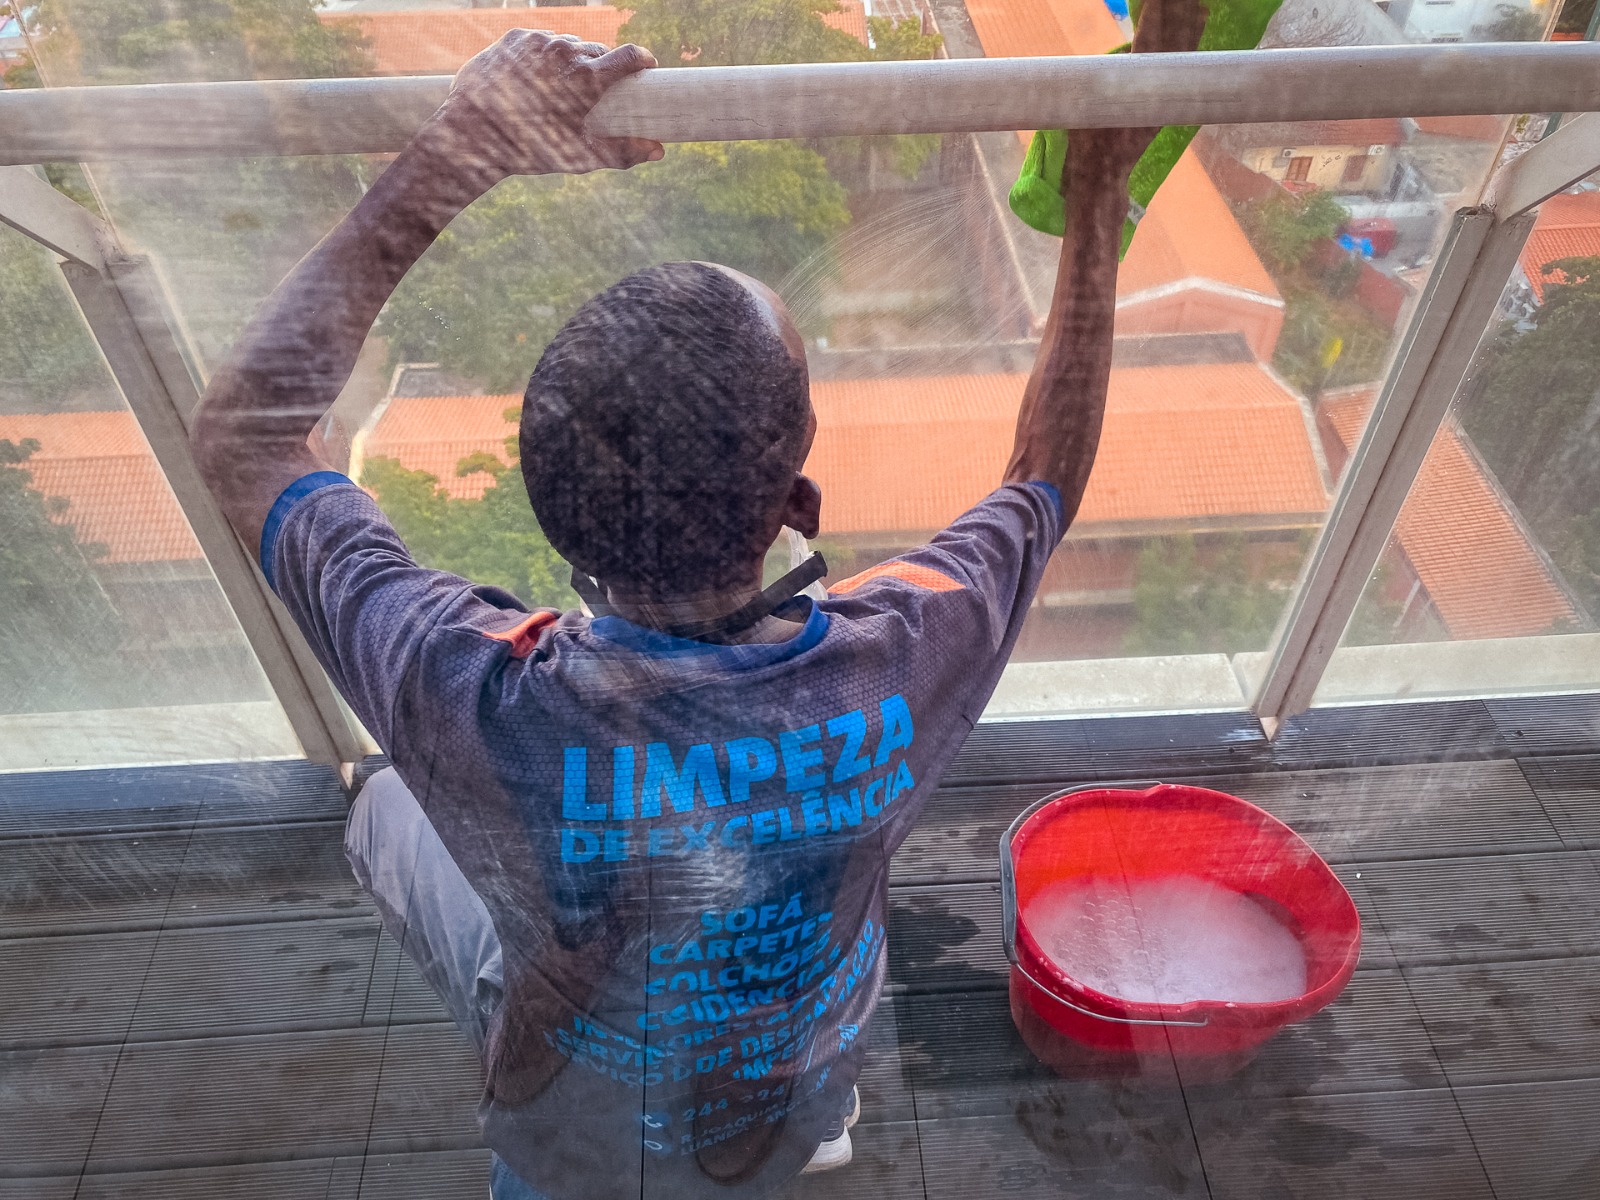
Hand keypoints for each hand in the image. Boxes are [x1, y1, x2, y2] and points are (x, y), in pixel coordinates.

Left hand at [426, 31, 662, 180]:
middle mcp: (565, 52)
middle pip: (597, 50)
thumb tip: (659, 150)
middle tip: (596, 89)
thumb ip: (623, 153)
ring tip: (562, 86)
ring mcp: (538, 42)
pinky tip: (536, 78)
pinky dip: (543, 56)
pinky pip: (539, 42)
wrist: (472, 134)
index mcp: (587, 79)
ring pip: (567, 44)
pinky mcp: (514, 39)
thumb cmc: (530, 149)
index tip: (646, 67)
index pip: (629, 55)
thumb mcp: (580, 157)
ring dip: (571, 60)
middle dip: (601, 66)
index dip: (641, 60)